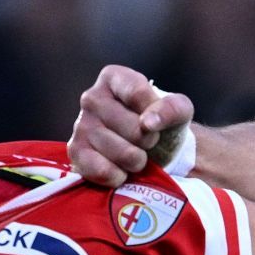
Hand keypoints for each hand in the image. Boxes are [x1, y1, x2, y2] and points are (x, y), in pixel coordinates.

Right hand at [68, 65, 195, 186]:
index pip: (138, 94)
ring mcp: (80, 126)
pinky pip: (104, 171)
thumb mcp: (178, 109)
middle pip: (134, 129)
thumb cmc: (161, 122)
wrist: (151, 149)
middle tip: (146, 141)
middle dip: (149, 141)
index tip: (159, 120)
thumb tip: (148, 123)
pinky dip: (120, 176)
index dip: (156, 113)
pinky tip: (121, 169)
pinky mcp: (75, 153)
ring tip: (135, 154)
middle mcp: (91, 97)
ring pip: (122, 153)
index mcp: (113, 78)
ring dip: (137, 161)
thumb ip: (171, 108)